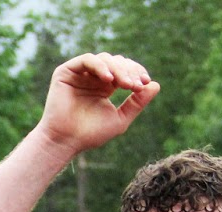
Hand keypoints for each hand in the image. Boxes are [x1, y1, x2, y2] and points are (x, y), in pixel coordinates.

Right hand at [37, 52, 159, 154]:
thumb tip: (155, 85)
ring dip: (118, 69)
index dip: (136, 72)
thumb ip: (137, 103)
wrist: (66, 141)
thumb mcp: (120, 119)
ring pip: (104, 59)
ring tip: (124, 84)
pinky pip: (87, 60)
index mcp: (105, 86)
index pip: (125, 70)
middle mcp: (92, 77)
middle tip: (135, 85)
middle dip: (129, 71)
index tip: (145, 83)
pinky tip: (109, 79)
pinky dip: (100, 66)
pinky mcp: (66, 72)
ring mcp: (79, 74)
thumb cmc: (90, 134)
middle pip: (117, 62)